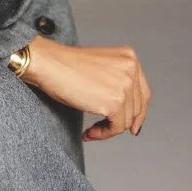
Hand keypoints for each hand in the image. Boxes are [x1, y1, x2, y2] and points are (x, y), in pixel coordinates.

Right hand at [22, 35, 151, 139]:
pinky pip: (116, 128)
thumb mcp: (101, 67)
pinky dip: (103, 134)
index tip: (131, 126)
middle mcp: (131, 68)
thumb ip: (117, 82)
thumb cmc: (65, 65)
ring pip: (126, 120)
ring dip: (108, 128)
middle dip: (119, 121)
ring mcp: (125, 85)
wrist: (49, 64)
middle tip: (101, 128)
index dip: (137, 112)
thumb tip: (129, 113)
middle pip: (136, 107)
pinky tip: (89, 132)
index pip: (142, 92)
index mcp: (129, 57)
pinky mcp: (115, 102)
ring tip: (92, 130)